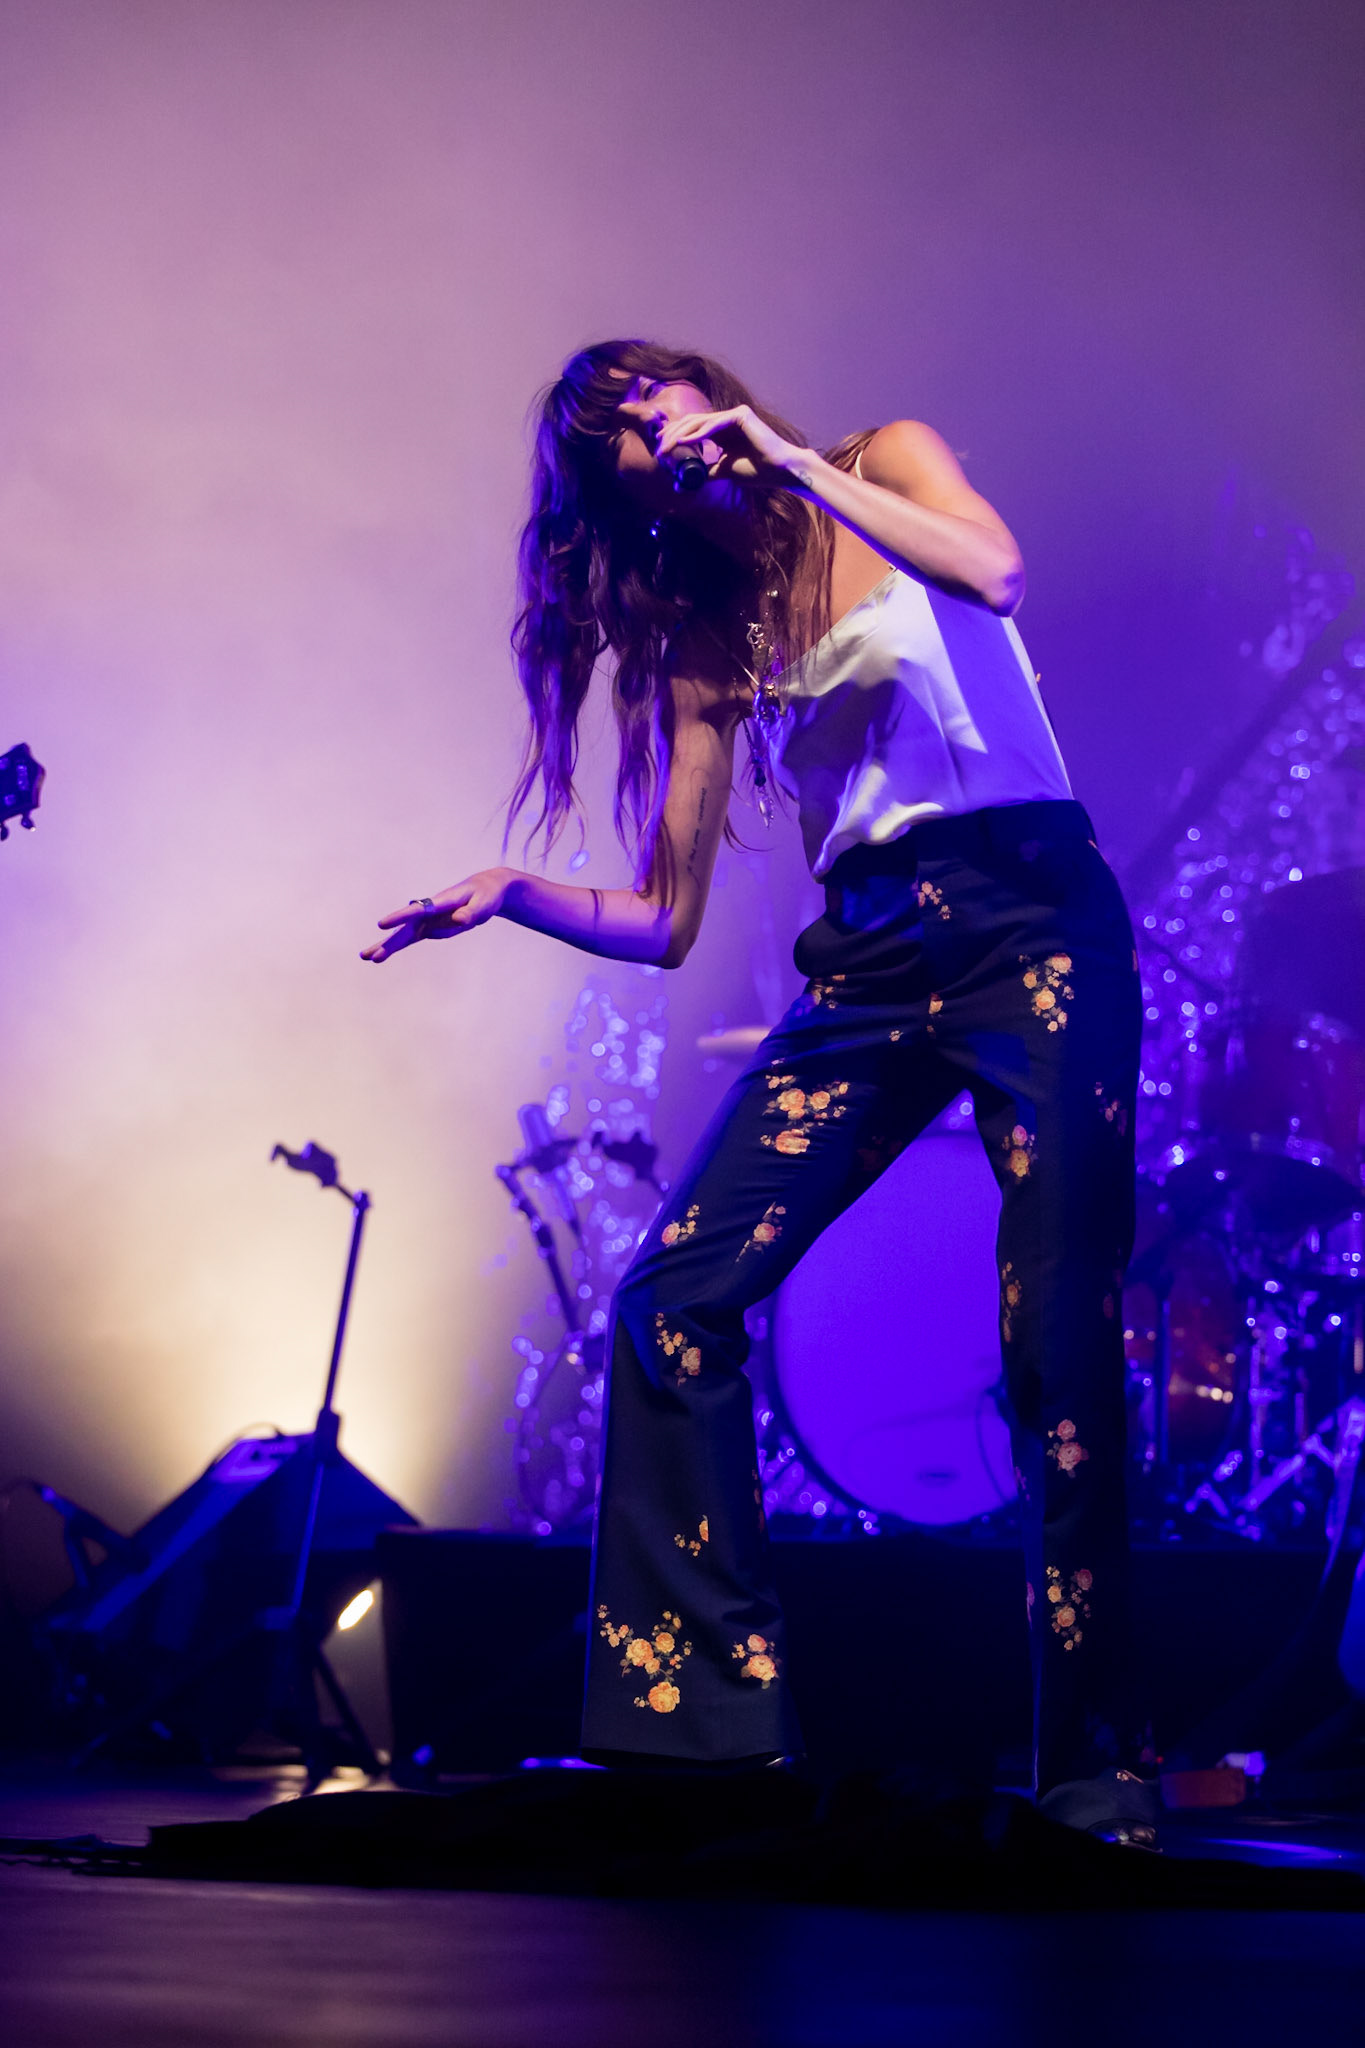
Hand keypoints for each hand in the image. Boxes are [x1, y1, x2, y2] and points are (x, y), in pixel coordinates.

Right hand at [361, 867, 512, 961]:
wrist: (485, 889)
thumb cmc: (486, 895)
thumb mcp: (484, 904)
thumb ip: (472, 912)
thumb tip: (459, 920)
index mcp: (441, 902)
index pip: (418, 911)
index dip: (399, 917)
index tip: (381, 925)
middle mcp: (430, 911)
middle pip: (405, 928)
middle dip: (388, 942)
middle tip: (369, 956)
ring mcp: (429, 920)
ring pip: (404, 935)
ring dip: (387, 946)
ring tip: (367, 958)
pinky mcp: (431, 927)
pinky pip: (412, 939)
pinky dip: (397, 946)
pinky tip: (381, 954)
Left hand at [654, 404, 809, 489]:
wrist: (779, 471)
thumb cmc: (757, 471)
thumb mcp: (724, 471)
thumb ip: (706, 472)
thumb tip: (684, 482)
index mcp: (722, 430)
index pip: (693, 430)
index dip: (675, 438)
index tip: (660, 452)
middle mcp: (727, 420)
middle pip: (692, 423)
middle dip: (672, 436)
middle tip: (658, 451)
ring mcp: (734, 415)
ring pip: (700, 422)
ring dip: (680, 435)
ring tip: (666, 447)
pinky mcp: (740, 415)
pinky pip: (714, 424)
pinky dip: (698, 434)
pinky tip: (683, 442)